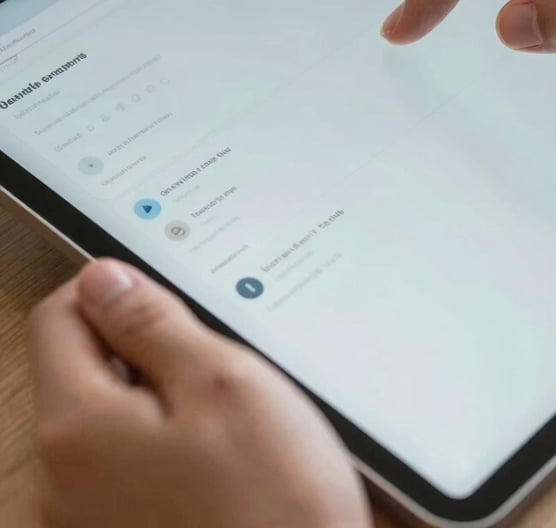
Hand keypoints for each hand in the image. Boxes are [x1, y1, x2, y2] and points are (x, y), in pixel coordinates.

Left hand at [28, 259, 371, 527]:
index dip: (111, 288)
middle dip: (142, 346)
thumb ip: (151, 323)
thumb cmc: (271, 502)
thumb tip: (104, 279)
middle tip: (214, 361)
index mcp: (78, 426)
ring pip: (108, 414)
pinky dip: (164, 440)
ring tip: (226, 416)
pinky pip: (125, 462)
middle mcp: (63, 478)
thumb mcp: (220, 381)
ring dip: (158, 394)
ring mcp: (87, 515)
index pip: (58, 316)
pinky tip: (218, 459)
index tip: (166, 294)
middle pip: (80, 368)